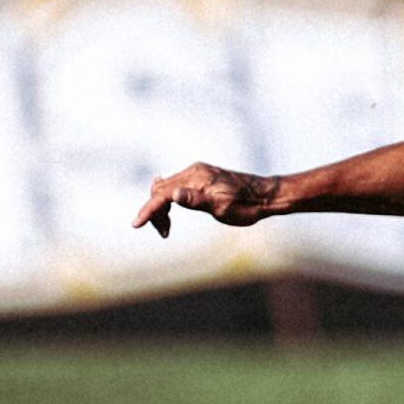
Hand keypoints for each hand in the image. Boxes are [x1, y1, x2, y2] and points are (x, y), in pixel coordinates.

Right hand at [135, 164, 278, 236]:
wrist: (267, 196)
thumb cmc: (247, 205)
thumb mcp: (222, 207)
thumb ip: (196, 200)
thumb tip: (173, 195)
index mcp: (197, 177)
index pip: (163, 193)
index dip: (148, 209)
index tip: (136, 225)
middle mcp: (195, 171)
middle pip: (160, 190)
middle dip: (154, 211)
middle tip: (164, 232)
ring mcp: (198, 174)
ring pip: (166, 189)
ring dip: (161, 207)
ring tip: (166, 229)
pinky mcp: (202, 179)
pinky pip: (176, 187)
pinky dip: (169, 201)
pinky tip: (168, 210)